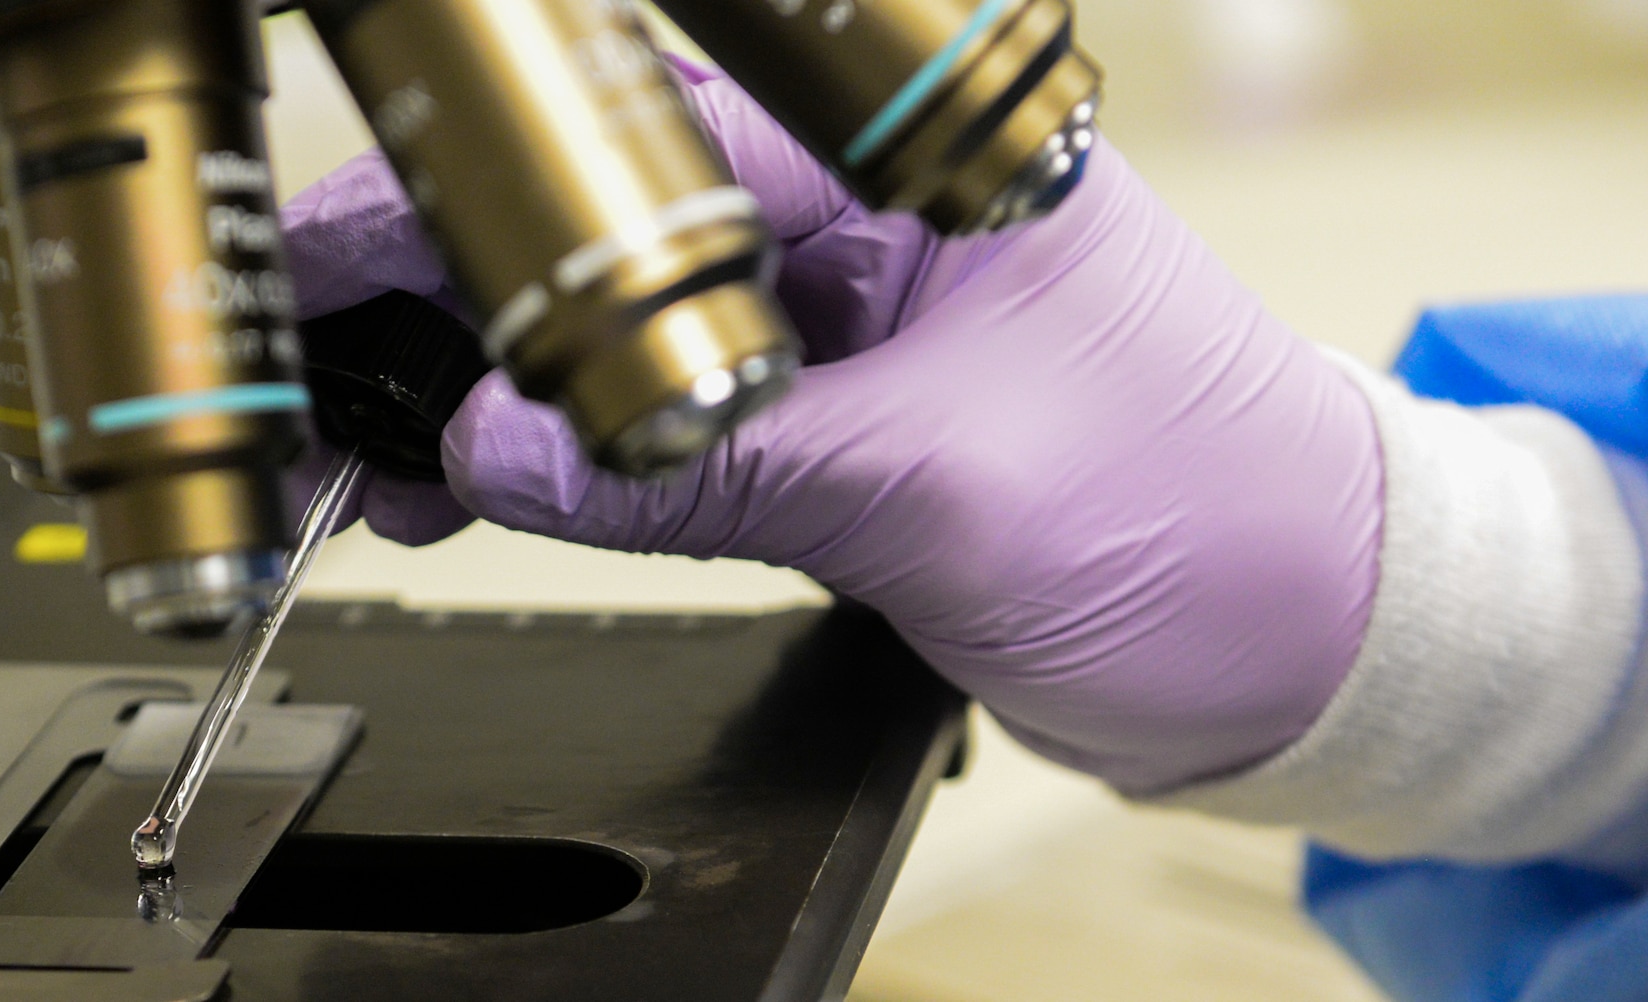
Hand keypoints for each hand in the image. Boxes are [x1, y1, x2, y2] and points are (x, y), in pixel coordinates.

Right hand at [281, 76, 1383, 792]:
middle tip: (328, 381)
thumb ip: (713, 465)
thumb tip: (502, 445)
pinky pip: (679, 430)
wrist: (1319, 647)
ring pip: (636, 336)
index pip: (665, 149)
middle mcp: (888, 230)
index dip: (484, 203)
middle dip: (464, 303)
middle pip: (625, 231)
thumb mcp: (942, 490)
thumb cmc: (1217, 525)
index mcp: (932, 168)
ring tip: (376, 459)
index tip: (350, 263)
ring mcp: (862, 337)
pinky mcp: (849, 438)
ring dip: (504, 395)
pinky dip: (580, 464)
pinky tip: (486, 487)